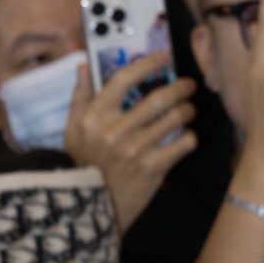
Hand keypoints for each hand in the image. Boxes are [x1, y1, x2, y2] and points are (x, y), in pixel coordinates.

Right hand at [64, 54, 196, 231]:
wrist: (88, 206)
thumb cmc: (82, 163)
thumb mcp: (73, 129)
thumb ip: (81, 96)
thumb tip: (84, 66)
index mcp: (95, 116)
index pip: (125, 78)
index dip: (148, 63)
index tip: (164, 56)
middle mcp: (116, 130)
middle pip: (158, 97)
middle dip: (180, 88)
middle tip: (188, 86)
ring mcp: (136, 149)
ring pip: (175, 118)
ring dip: (187, 110)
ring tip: (188, 110)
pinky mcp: (153, 169)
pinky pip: (183, 144)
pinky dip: (190, 137)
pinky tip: (186, 137)